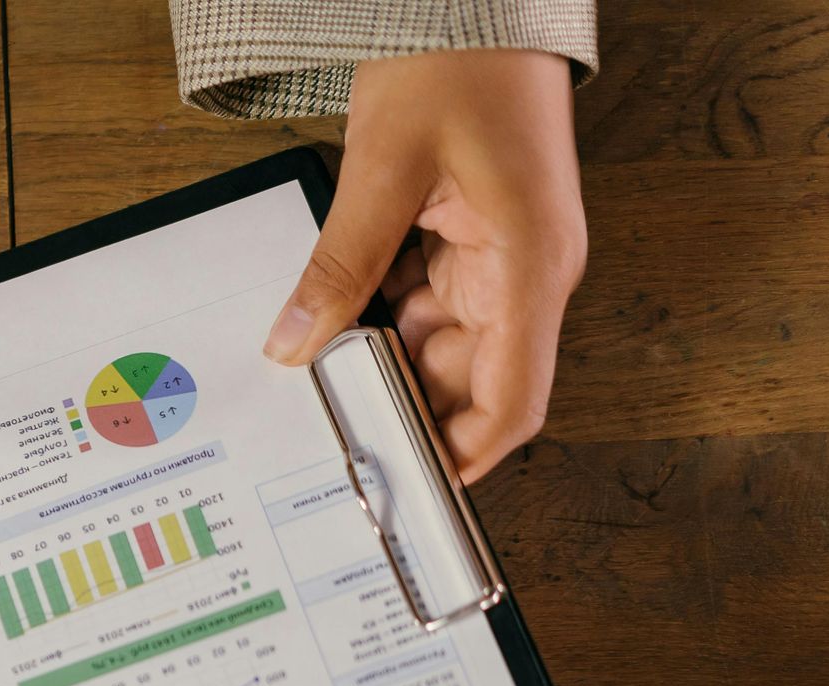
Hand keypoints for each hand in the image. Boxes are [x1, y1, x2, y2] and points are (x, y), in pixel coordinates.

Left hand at [263, 49, 587, 481]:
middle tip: (334, 444)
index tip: (419, 494)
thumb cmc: (457, 66)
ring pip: (440, 348)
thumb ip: (339, 265)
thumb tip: (297, 345)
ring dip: (385, 367)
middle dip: (405, 413)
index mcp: (530, 264)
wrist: (474, 2)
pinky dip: (381, 323)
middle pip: (470, 382)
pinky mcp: (470, 245)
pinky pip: (424, 307)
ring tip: (322, 391)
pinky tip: (334, 331)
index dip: (469, 456)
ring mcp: (499, 261)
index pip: (516, 397)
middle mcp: (525, 274)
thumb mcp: (381, 169)